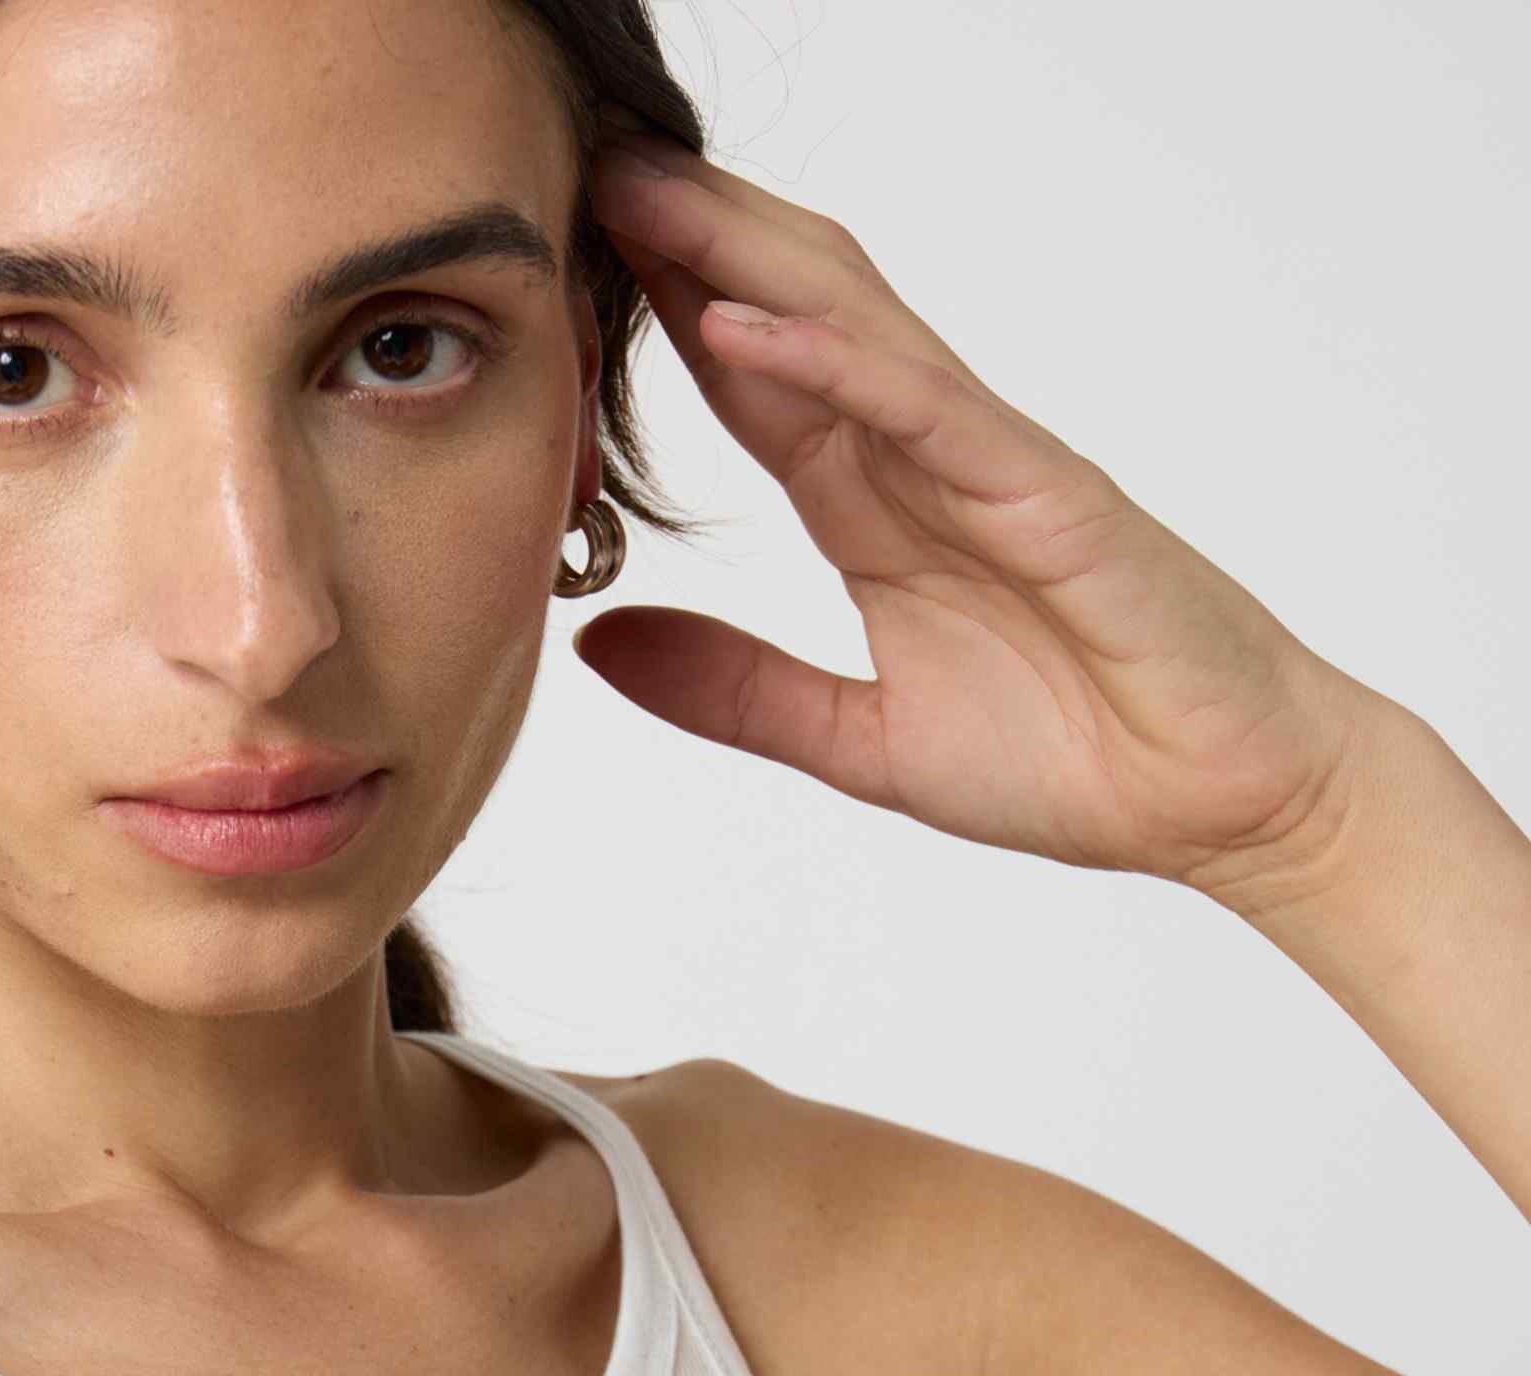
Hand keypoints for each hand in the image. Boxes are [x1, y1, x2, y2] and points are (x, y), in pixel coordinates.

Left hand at [576, 126, 1379, 903]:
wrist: (1213, 802)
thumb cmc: (1073, 758)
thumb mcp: (857, 741)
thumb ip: (733, 690)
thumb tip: (600, 644)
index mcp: (878, 509)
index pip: (751, 381)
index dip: (664, 306)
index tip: (569, 248)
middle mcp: (923, 460)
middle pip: (790, 314)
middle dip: (689, 237)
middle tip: (581, 166)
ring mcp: (984, 462)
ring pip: (848, 323)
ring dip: (740, 254)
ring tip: (637, 194)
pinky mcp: (1041, 490)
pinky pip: (921, 403)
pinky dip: (829, 359)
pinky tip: (739, 323)